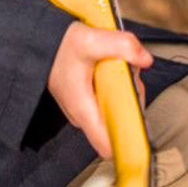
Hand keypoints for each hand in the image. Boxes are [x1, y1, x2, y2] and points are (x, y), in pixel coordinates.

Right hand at [47, 22, 153, 158]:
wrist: (42, 42)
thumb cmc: (60, 46)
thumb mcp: (90, 40)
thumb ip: (120, 45)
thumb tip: (145, 59)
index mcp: (84, 110)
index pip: (108, 147)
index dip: (129, 142)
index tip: (144, 127)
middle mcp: (85, 115)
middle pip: (122, 122)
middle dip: (133, 97)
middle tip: (127, 73)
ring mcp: (87, 109)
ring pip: (119, 108)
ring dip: (127, 87)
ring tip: (117, 66)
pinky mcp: (89, 100)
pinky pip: (113, 99)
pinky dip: (119, 83)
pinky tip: (112, 67)